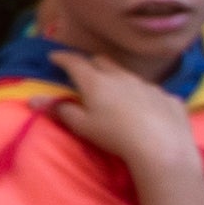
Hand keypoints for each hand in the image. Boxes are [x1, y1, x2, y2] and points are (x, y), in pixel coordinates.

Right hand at [58, 55, 203, 187]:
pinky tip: (146, 111)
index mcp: (96, 82)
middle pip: (103, 62)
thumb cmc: (115, 135)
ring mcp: (148, 86)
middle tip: (84, 72)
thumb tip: (35, 100)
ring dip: (118, 80)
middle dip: (90, 63)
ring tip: (117, 94)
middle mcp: (122, 77)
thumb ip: (60, 110)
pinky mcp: (169, 98)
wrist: (162, 148)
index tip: (54, 56)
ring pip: (129, 76)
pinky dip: (144, 96)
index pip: (75, 62)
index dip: (63, 58)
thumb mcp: (82, 126)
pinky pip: (153, 92)